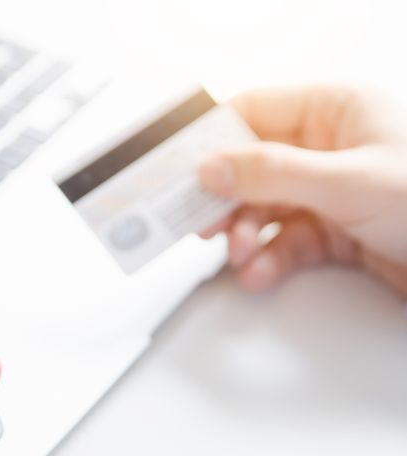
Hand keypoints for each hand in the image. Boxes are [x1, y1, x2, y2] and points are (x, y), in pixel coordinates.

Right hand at [199, 85, 406, 293]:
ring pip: (264, 208)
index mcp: (336, 110)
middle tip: (196, 220)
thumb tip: (212, 167)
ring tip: (238, 255)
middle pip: (251, 165)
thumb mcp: (349, 181)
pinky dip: (267, 259)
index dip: (212, 139)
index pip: (253, 111)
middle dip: (225, 198)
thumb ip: (272, 172)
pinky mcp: (336, 231)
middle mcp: (330, 147)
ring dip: (243, 235)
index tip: (179, 167)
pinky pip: (285, 241)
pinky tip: (260, 272)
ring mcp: (332, 191)